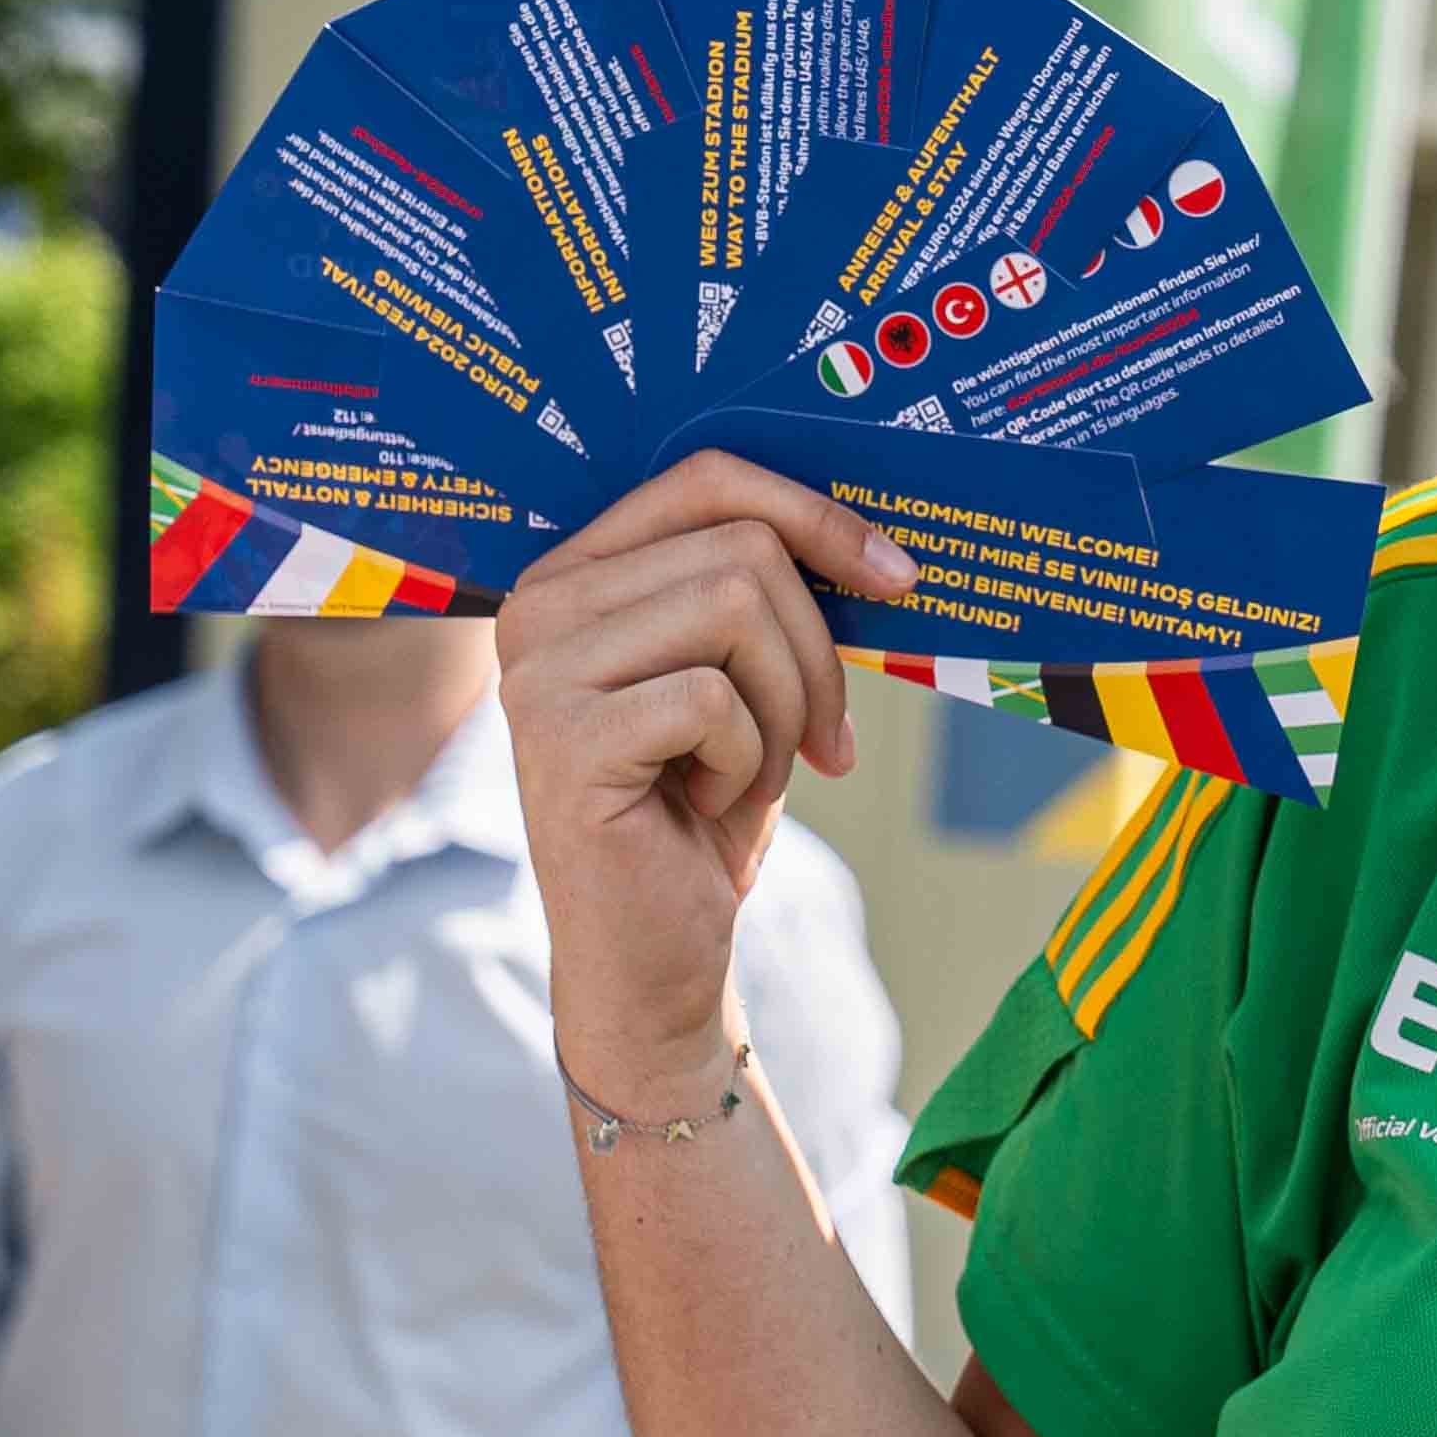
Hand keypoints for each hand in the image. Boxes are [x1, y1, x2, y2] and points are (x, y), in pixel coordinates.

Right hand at [493, 456, 921, 1069]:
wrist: (653, 956)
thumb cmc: (699, 813)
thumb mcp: (743, 682)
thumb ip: (764, 595)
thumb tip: (871, 537)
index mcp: (576, 571)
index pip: (707, 480)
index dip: (818, 516)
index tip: (896, 576)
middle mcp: (539, 603)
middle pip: (743, 551)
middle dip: (813, 654)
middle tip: (813, 741)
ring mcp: (540, 668)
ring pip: (737, 610)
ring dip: (785, 708)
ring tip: (746, 771)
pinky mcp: (562, 736)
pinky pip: (715, 699)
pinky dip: (748, 760)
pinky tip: (702, 804)